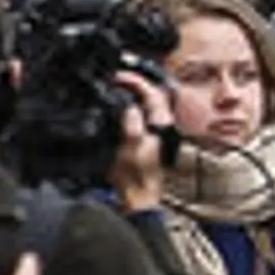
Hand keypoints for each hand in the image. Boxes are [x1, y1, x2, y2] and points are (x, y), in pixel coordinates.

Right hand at [108, 68, 176, 208]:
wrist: (138, 197)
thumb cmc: (138, 177)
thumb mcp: (132, 149)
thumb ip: (133, 127)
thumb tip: (129, 107)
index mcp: (161, 124)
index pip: (153, 93)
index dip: (136, 81)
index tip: (119, 77)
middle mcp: (160, 125)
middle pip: (150, 94)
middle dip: (132, 83)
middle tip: (113, 79)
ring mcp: (152, 131)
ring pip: (143, 103)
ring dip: (128, 93)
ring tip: (112, 87)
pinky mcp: (143, 138)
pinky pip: (136, 115)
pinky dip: (125, 106)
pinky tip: (114, 106)